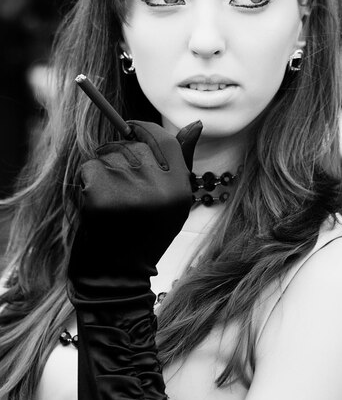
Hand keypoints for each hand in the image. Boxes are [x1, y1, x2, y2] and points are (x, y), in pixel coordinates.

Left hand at [69, 119, 202, 295]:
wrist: (117, 276)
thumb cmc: (146, 233)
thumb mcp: (174, 200)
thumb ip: (182, 160)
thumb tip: (196, 123)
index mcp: (181, 188)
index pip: (165, 139)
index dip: (145, 129)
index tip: (131, 128)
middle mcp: (159, 188)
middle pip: (133, 146)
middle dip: (119, 155)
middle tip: (119, 184)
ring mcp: (130, 192)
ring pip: (109, 155)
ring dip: (103, 170)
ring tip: (111, 199)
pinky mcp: (101, 198)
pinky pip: (90, 168)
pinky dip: (87, 182)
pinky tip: (96, 204)